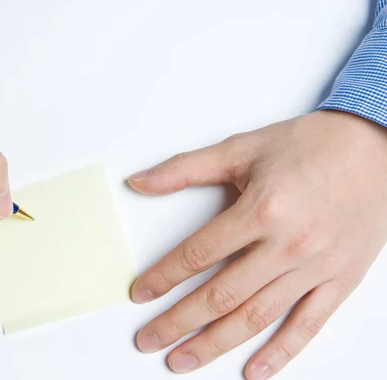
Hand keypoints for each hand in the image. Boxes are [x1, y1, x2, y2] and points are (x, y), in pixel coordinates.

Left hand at [128, 111, 386, 378]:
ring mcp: (317, 267)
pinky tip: (252, 371)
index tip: (140, 293)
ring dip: (215, 344)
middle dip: (178, 322)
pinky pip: (308, 325)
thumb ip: (185, 168)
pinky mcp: (341, 280)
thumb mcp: (241, 148)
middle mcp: (289, 244)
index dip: (163, 277)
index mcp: (262, 210)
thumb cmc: (309, 145)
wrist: (375, 146)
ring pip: (257, 317)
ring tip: (182, 361)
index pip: (198, 254)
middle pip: (221, 295)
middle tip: (149, 339)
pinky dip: (279, 352)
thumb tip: (139, 181)